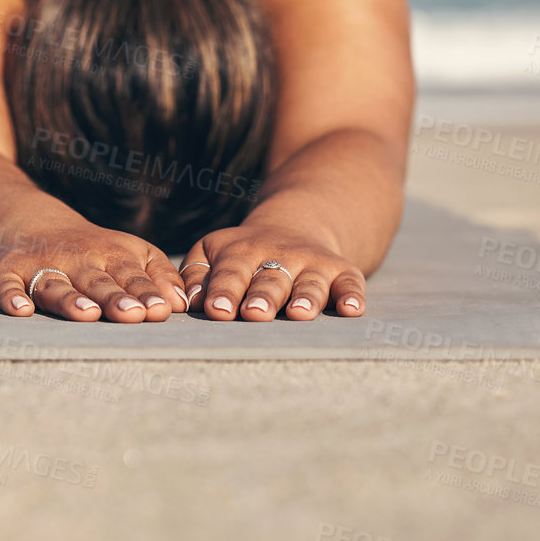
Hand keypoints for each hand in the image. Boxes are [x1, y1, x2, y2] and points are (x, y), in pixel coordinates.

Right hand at [0, 223, 188, 321]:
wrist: (30, 224)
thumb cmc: (94, 251)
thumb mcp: (132, 253)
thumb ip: (159, 276)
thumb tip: (181, 304)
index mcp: (111, 256)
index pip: (131, 276)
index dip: (145, 293)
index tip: (158, 311)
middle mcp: (76, 260)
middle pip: (96, 281)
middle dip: (113, 297)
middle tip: (131, 314)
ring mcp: (39, 266)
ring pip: (56, 285)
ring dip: (70, 299)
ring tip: (86, 314)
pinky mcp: (4, 273)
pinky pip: (4, 284)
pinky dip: (9, 296)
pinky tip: (20, 310)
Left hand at [183, 222, 365, 320]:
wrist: (295, 226)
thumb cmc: (242, 256)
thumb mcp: (213, 253)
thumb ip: (197, 276)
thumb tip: (186, 302)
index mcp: (240, 253)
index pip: (230, 273)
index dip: (224, 291)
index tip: (217, 310)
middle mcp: (278, 256)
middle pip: (270, 280)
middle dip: (263, 297)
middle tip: (254, 314)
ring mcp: (311, 263)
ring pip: (309, 282)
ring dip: (305, 298)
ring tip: (299, 314)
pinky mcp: (341, 271)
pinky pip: (350, 282)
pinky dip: (353, 295)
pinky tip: (353, 309)